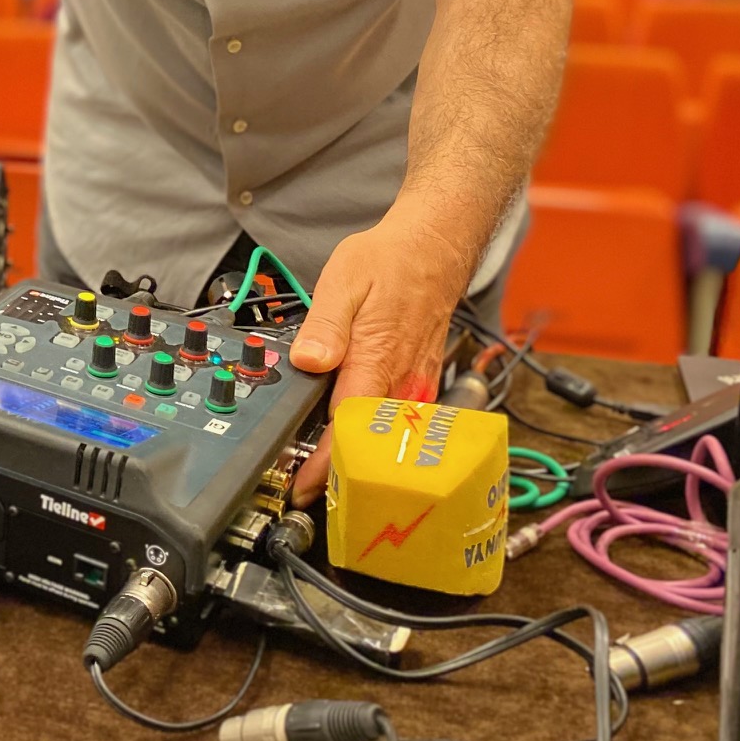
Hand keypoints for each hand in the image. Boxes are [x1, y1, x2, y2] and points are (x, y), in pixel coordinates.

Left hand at [287, 208, 471, 506]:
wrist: (436, 248)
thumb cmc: (391, 260)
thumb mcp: (344, 279)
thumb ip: (325, 324)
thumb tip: (309, 361)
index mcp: (377, 360)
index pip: (348, 426)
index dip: (325, 463)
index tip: (303, 486)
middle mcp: (402, 380)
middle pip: (370, 442)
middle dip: (339, 472)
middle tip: (305, 492)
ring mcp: (416, 384)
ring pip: (387, 437)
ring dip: (358, 459)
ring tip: (325, 480)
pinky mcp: (421, 381)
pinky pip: (400, 422)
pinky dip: (379, 440)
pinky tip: (357, 447)